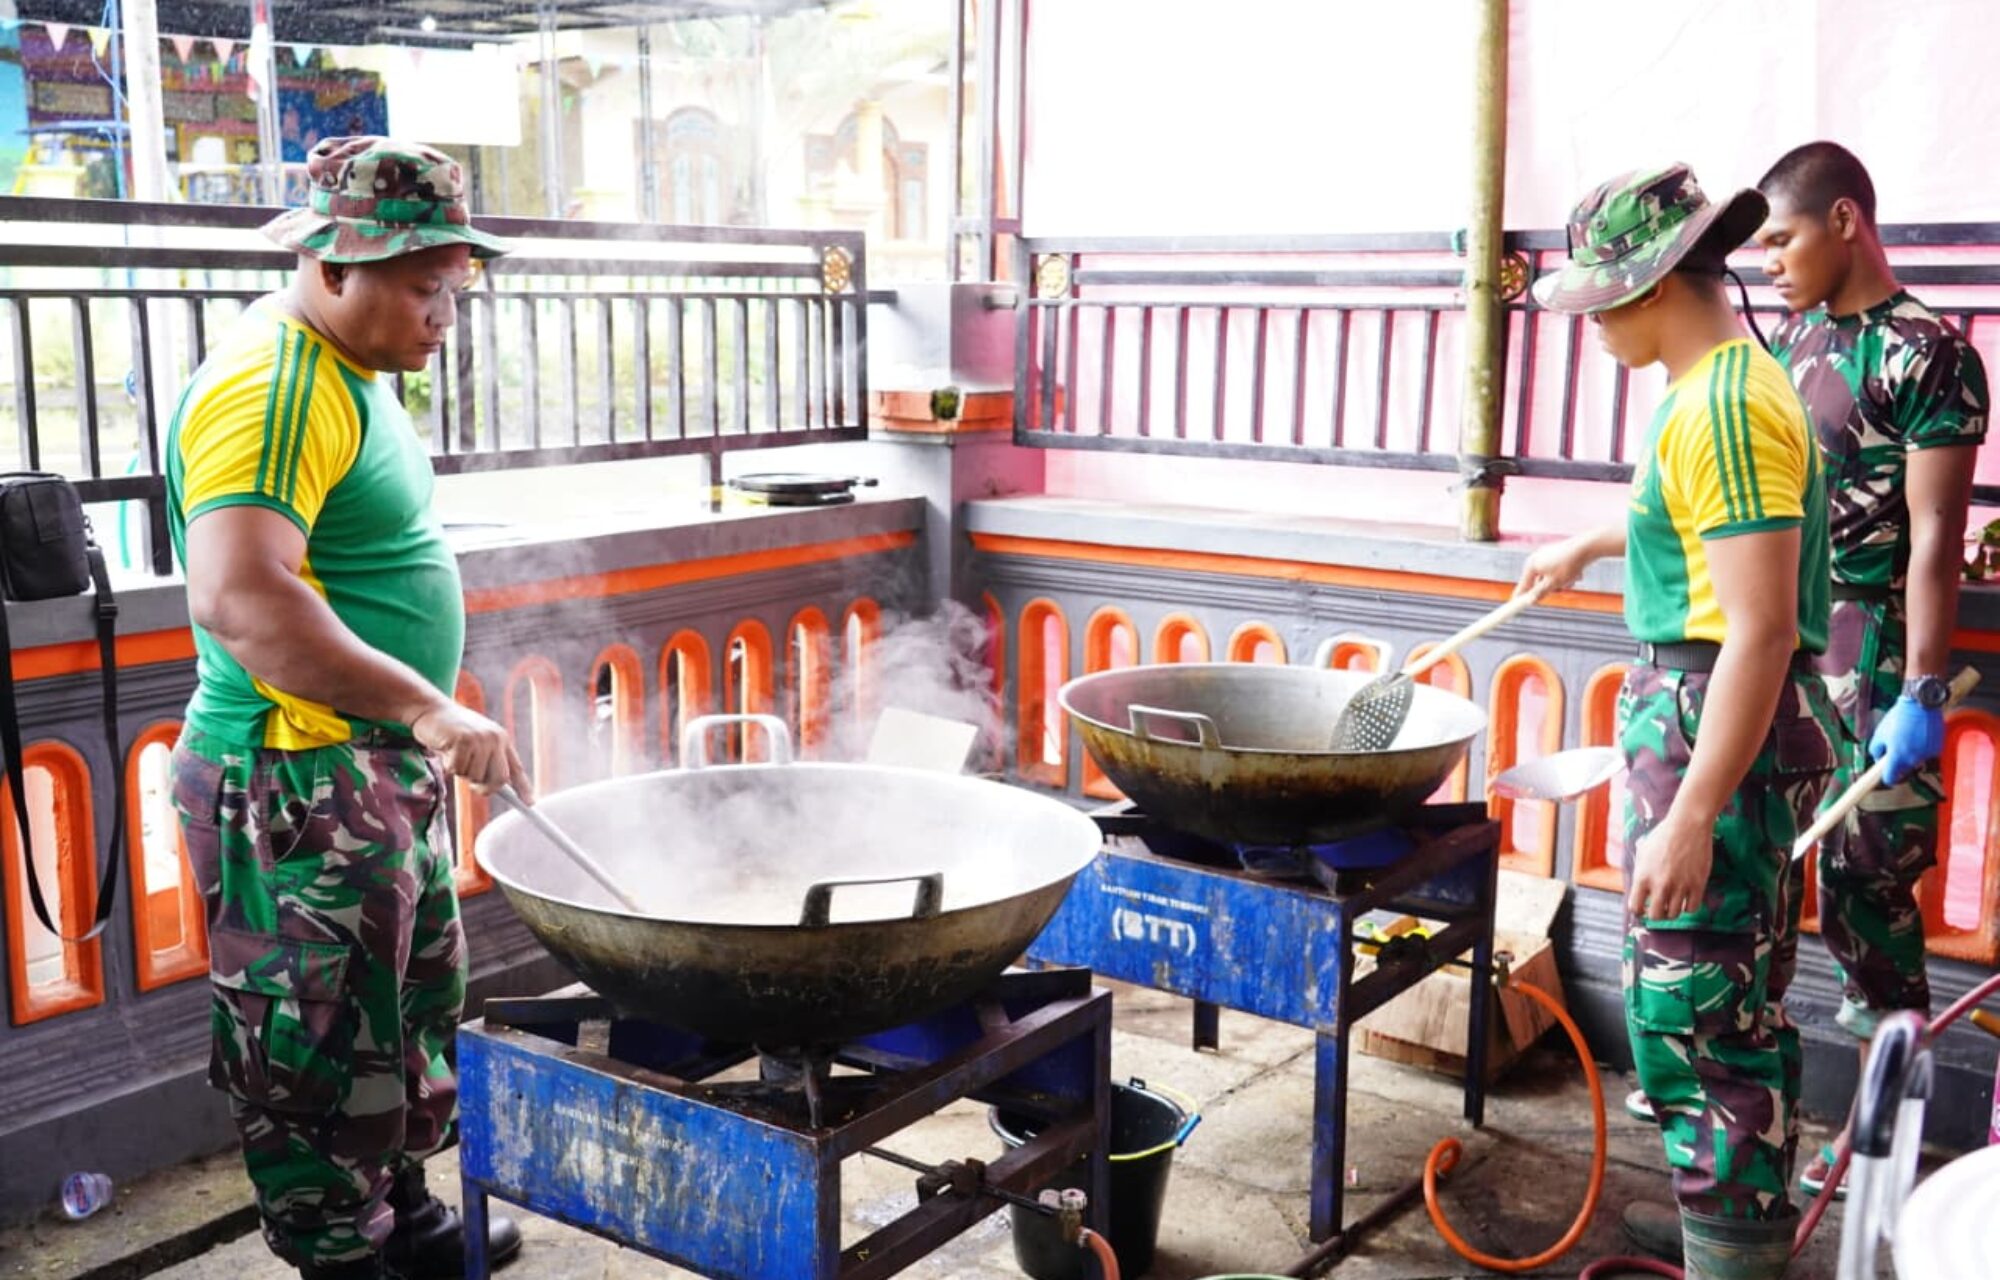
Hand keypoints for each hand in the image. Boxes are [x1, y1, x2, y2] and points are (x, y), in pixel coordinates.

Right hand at [410, 700, 532, 800]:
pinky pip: (457, 769)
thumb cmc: (452, 731)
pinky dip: (449, 766)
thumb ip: (488, 761)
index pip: (516, 768)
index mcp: (502, 740)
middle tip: (470, 782)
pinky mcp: (463, 740)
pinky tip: (446, 749)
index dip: (524, 788)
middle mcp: (495, 738)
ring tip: (454, 753)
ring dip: (461, 772)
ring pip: (475, 777)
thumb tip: (496, 787)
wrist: (431, 709)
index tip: (530, 804)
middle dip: (484, 788)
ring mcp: (480, 739)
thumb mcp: (476, 743)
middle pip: (499, 779)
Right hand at [1516, 535, 1595, 598]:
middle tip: (1560, 588)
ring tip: (1572, 579)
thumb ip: (1540, 593)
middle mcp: (1536, 558)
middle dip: (1550, 588)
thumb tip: (1530, 601)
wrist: (1586, 547)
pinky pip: (1558, 569)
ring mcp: (1547, 555)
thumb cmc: (1568, 565)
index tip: (1515, 606)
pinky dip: (1566, 574)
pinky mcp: (1557, 553)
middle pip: (1538, 581)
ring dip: (1561, 582)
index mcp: (1531, 565)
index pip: (1523, 585)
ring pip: (1550, 577)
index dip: (1520, 597)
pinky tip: (1577, 573)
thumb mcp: (1553, 583)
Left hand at [1626, 810, 1712, 921]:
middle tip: (1659, 908)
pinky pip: (1692, 908)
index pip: (1635, 907)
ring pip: (1674, 914)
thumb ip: (1640, 871)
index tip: (1643, 909)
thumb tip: (1639, 888)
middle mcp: (1660, 884)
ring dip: (1672, 911)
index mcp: (1643, 876)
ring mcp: (1680, 886)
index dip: (1639, 910)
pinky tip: (1686, 899)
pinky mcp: (1697, 884)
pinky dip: (1688, 907)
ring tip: (1673, 903)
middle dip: (1656, 914)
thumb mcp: (1643, 851)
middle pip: (1656, 916)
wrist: (1687, 825)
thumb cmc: (1664, 835)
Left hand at [1868, 695, 1943, 784]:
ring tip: (1908, 737)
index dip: (1887, 777)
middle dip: (1899, 762)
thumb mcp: (1879, 734)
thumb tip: (1879, 760)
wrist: (1920, 706)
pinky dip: (1922, 748)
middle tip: (1896, 746)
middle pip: (1903, 770)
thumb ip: (1876, 750)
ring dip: (1911, 754)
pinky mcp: (1936, 749)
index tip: (1885, 774)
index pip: (1890, 778)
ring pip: (1915, 761)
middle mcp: (1912, 760)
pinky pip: (1926, 754)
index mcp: (1897, 757)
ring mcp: (1926, 756)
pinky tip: (1919, 735)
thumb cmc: (1898, 718)